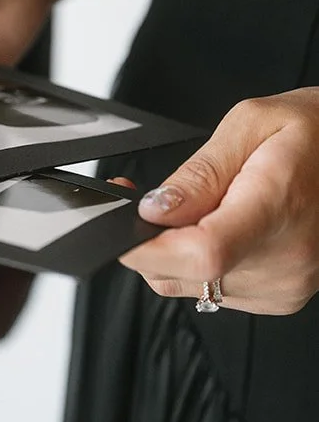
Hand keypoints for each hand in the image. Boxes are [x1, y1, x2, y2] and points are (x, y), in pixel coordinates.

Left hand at [120, 89, 318, 314]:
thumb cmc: (311, 134)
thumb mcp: (250, 124)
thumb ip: (198, 172)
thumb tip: (154, 210)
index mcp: (277, 206)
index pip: (203, 253)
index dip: (150, 248)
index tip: (121, 226)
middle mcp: (285, 259)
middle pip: (185, 274)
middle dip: (152, 239)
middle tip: (156, 201)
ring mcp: (285, 285)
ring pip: (190, 285)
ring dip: (178, 252)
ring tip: (208, 208)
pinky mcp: (281, 297)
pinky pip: (213, 290)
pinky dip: (202, 264)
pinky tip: (225, 229)